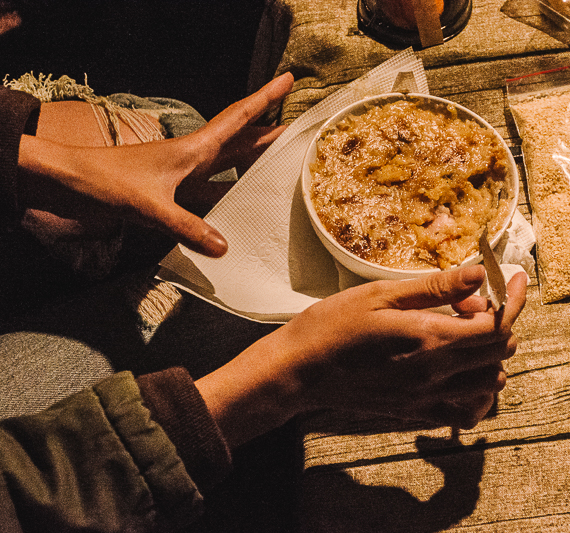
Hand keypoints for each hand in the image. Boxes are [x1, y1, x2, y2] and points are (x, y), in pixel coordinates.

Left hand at [16, 72, 293, 256]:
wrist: (67, 183)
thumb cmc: (105, 180)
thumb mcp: (148, 204)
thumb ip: (186, 226)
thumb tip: (224, 247)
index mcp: (193, 149)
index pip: (238, 119)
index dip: (265, 98)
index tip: (288, 80)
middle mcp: (193, 159)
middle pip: (241, 142)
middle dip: (269, 134)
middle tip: (298, 131)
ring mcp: (183, 177)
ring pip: (229, 168)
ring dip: (253, 166)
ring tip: (280, 167)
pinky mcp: (173, 196)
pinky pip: (212, 196)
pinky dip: (230, 200)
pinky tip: (242, 211)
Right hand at [195, 265, 527, 447]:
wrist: (299, 372)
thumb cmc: (334, 324)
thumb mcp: (382, 294)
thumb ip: (436, 287)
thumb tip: (480, 274)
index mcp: (430, 339)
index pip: (497, 325)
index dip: (512, 300)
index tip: (516, 279)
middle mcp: (436, 373)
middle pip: (499, 352)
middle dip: (499, 322)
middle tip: (470, 302)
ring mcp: (428, 398)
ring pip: (490, 383)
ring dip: (490, 355)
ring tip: (462, 332)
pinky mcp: (416, 413)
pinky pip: (466, 411)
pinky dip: (476, 392)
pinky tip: (457, 371)